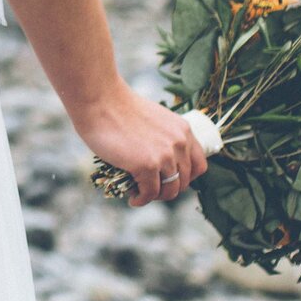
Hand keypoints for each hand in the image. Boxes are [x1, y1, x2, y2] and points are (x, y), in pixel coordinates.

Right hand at [75, 85, 208, 207]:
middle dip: (167, 189)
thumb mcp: (154, 120)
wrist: (101, 100)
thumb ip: (163, 138)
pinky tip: (133, 198)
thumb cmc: (119, 107)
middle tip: (150, 188)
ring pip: (169, 191)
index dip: (185, 178)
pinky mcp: (146, 165)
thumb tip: (159, 162)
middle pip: (184, 182)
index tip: (169, 180)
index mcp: (183, 131)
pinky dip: (141, 200)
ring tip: (141, 194)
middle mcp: (179, 143)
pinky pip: (150, 193)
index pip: (199, 165)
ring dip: (155, 196)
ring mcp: (164, 156)